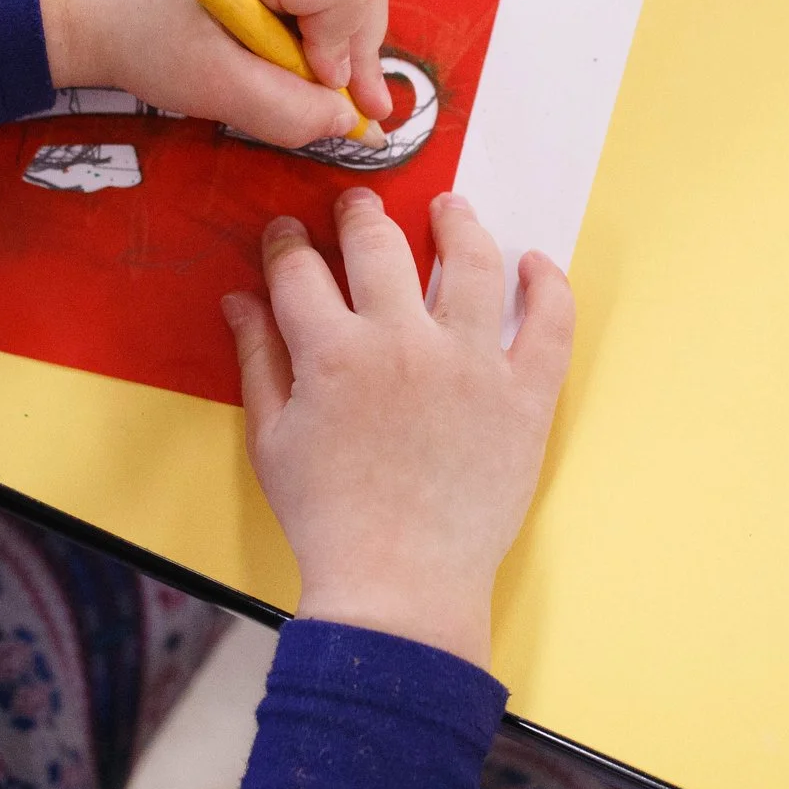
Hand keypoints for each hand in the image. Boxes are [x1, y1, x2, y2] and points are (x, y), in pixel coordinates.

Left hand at [34, 0, 390, 148]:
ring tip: (315, 79)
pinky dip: (330, 22)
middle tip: (338, 100)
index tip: (314, 83)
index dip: (345, 46)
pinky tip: (301, 53)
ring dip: (347, 38)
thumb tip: (352, 123)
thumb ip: (288, 112)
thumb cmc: (140, 40)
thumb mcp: (212, 89)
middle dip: (358, 46)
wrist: (94, 5)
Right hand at [219, 189, 574, 666]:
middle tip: (359, 204)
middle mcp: (403, 343)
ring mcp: (471, 364)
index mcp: (333, 353)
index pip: (300, 270)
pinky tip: (534, 264)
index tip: (288, 234)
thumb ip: (257, 360)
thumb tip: (240, 301)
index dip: (287, 243)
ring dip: (457, 224)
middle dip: (362, 214)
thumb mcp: (272, 440)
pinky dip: (548, 285)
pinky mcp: (525, 394)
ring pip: (471, 262)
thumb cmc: (329, 519)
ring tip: (451, 208)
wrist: (400, 584)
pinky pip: (549, 322)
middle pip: (380, 246)